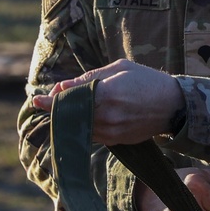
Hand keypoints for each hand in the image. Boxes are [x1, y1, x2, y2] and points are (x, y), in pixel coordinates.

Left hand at [32, 59, 182, 145]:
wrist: (174, 106)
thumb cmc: (147, 80)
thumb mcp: (119, 69)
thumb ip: (90, 78)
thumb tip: (62, 86)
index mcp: (107, 95)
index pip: (70, 100)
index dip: (50, 102)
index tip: (36, 100)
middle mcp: (107, 117)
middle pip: (72, 116)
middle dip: (58, 109)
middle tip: (46, 102)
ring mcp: (112, 132)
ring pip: (81, 128)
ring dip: (71, 119)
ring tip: (66, 108)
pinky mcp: (117, 141)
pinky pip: (93, 135)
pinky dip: (85, 126)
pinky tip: (86, 116)